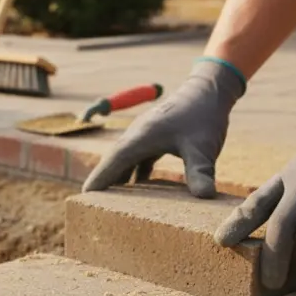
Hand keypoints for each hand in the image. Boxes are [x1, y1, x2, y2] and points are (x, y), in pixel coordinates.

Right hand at [82, 58, 245, 196]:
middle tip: (92, 206)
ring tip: (111, 201)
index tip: (85, 197)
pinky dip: (134, 170)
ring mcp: (145, 134)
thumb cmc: (204, 114)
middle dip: (103, 181)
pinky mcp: (155, 135)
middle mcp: (138, 134)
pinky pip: (137, 156)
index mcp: (142, 136)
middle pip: (114, 161)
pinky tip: (139, 185)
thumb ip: (201, 172)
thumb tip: (204, 197)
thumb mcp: (203, 147)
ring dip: (118, 176)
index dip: (99, 179)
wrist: (210, 89)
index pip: (114, 161)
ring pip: (125, 158)